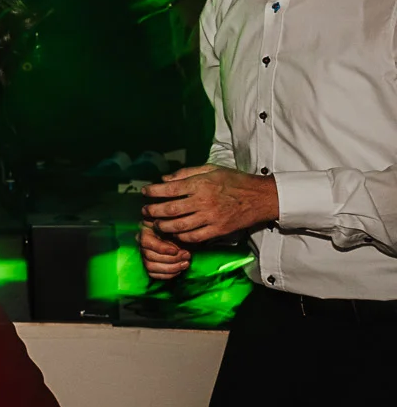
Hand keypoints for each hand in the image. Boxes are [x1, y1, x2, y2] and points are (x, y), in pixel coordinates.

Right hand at [138, 221, 190, 280]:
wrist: (181, 237)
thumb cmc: (179, 230)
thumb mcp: (177, 228)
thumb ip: (175, 234)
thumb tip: (177, 247)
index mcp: (145, 232)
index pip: (146, 242)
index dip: (161, 248)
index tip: (176, 250)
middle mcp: (141, 245)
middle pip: (149, 256)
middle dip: (171, 259)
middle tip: (187, 255)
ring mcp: (144, 257)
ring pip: (150, 267)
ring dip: (171, 268)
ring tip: (185, 263)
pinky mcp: (149, 267)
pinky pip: (154, 275)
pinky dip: (168, 274)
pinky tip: (180, 270)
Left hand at [141, 164, 278, 244]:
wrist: (261, 197)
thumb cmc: (235, 180)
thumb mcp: (211, 169)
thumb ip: (186, 173)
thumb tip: (164, 179)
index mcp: (201, 184)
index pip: (169, 189)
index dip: (153, 192)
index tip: (144, 192)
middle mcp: (204, 201)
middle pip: (170, 210)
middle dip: (153, 211)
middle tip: (145, 211)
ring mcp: (211, 217)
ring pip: (179, 226)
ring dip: (164, 226)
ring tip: (156, 224)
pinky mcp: (218, 230)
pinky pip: (194, 237)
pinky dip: (181, 237)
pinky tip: (175, 234)